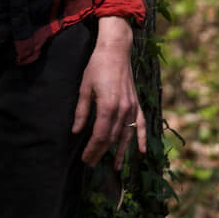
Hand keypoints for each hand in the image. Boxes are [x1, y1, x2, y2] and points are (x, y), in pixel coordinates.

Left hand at [72, 16, 146, 169]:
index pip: (100, 135)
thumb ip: (82, 111)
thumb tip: (76, 131)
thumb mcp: (85, 87)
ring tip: (115, 167)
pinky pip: (142, 124)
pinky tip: (142, 151)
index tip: (85, 159)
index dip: (93, 149)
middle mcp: (123, 110)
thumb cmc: (97, 66)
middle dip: (101, 152)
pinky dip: (142, 138)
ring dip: (121, 152)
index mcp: (108, 106)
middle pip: (112, 138)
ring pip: (126, 135)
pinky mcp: (136, 103)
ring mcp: (132, 107)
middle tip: (92, 163)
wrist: (115, 50)